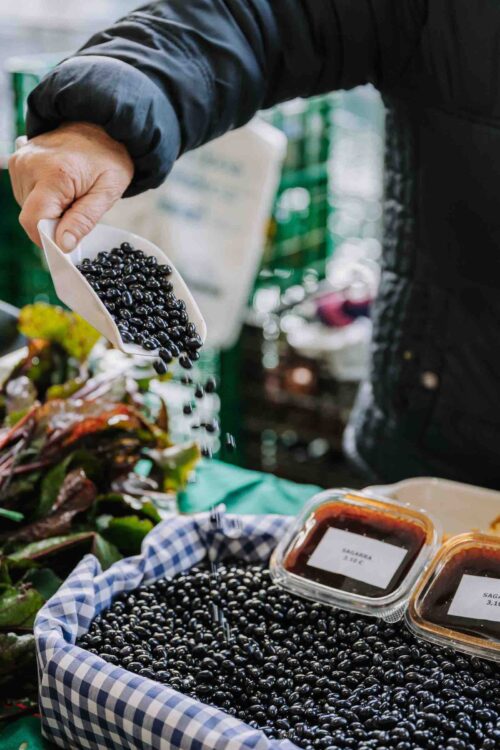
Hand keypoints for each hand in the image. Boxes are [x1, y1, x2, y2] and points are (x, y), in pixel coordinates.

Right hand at [8, 122, 133, 250]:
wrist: (100, 124)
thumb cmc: (108, 156)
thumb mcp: (107, 192)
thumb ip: (84, 220)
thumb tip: (63, 245)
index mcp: (53, 174)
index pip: (34, 221)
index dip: (48, 238)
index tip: (67, 241)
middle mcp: (29, 166)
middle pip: (31, 216)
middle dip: (54, 222)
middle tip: (77, 206)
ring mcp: (20, 162)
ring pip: (27, 208)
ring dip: (49, 210)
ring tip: (70, 193)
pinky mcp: (17, 161)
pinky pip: (25, 195)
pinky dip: (43, 198)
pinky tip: (61, 186)